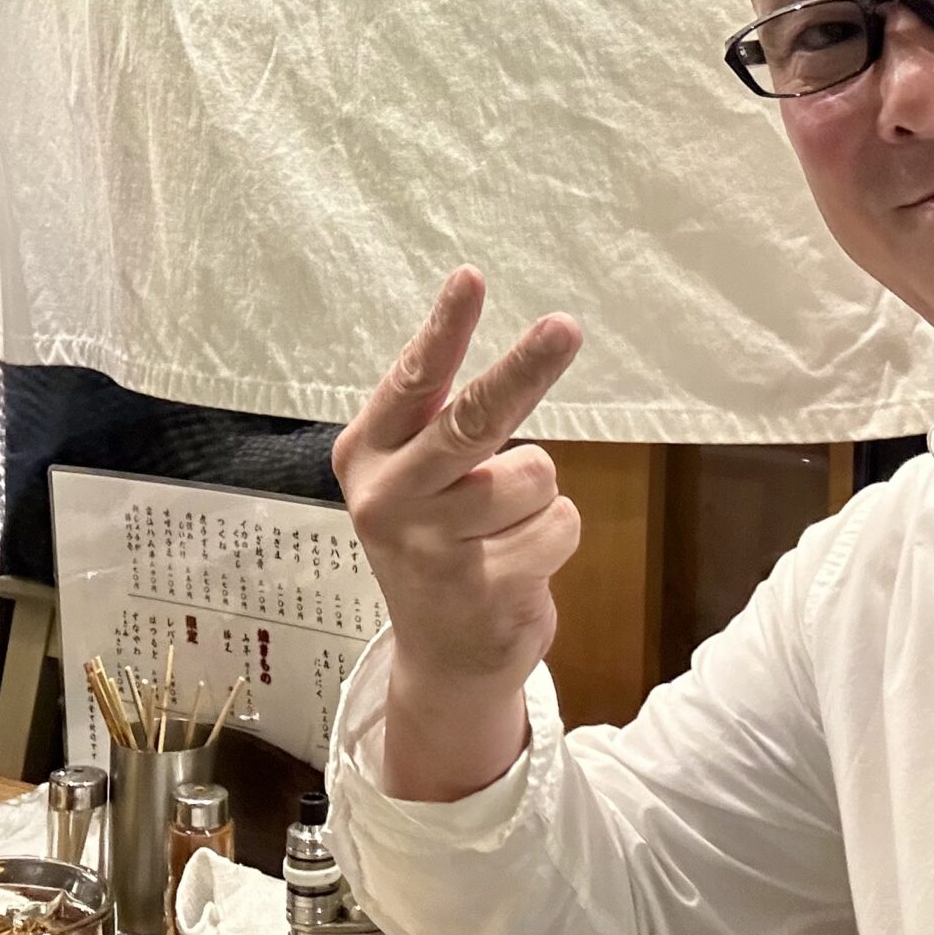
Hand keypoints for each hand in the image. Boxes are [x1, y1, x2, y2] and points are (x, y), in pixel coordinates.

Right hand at [331, 267, 581, 798]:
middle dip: (525, 368)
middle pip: (474, 419)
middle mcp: (387, 497)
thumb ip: (443, 422)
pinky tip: (517, 562)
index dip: (446, 327)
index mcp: (367, 453)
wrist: (441, 658)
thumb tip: (518, 355)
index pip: (415, 379)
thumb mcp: (416, 476)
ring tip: (505, 525)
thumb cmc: (438, 539)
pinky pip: (559, 525)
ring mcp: (431, 547)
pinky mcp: (481, 590)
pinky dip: (554, 536)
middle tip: (565, 326)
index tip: (470, 277)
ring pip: (535, 474)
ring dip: (538, 495)